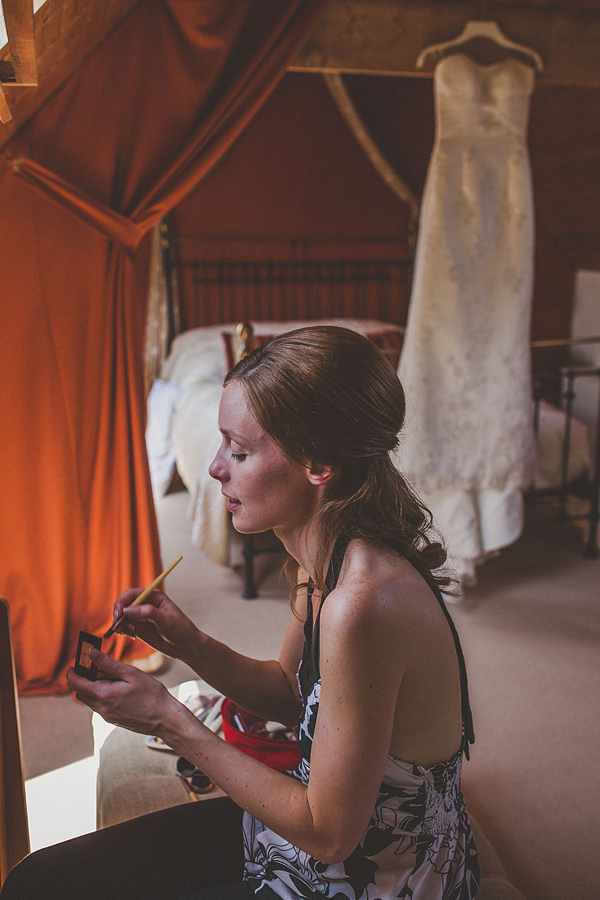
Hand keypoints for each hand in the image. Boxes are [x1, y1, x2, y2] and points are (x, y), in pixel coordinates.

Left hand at [66, 649, 191, 737]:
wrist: (164, 719)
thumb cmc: (151, 694)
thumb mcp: (131, 673)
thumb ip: (108, 663)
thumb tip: (91, 653)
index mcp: (104, 694)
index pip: (76, 684)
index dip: (72, 673)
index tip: (74, 664)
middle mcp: (102, 708)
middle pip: (80, 693)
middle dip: (82, 680)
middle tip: (94, 667)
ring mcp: (107, 716)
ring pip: (90, 700)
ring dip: (93, 688)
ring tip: (111, 677)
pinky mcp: (113, 719)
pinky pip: (100, 706)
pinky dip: (102, 695)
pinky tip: (119, 689)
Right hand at [110, 588, 199, 660]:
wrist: (186, 646)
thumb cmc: (181, 630)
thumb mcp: (167, 621)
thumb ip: (148, 613)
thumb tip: (128, 609)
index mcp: (154, 596)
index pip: (132, 594)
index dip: (122, 602)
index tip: (119, 613)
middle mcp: (145, 604)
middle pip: (124, 604)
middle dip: (118, 614)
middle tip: (119, 626)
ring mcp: (141, 616)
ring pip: (122, 616)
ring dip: (120, 624)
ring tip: (132, 633)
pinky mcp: (139, 628)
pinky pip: (124, 626)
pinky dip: (122, 630)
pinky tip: (132, 635)